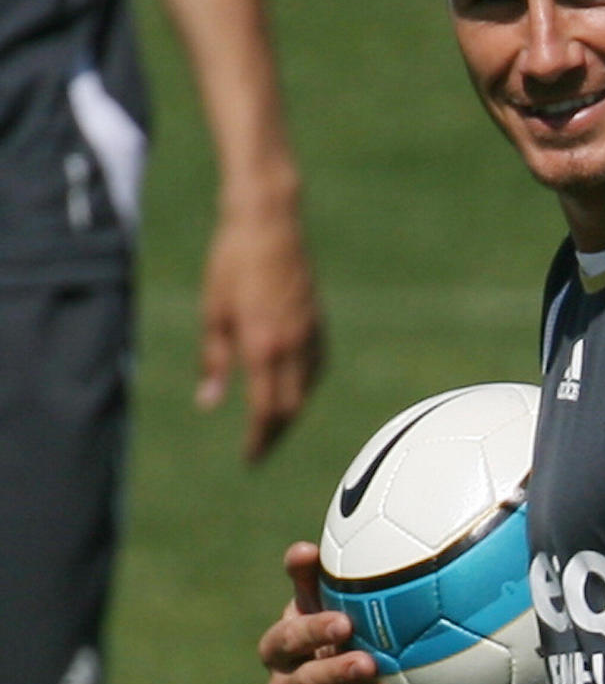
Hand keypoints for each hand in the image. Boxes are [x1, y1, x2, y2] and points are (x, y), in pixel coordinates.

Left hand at [197, 194, 323, 462]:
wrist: (269, 223)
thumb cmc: (231, 263)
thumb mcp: (213, 313)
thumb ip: (214, 362)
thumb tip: (208, 403)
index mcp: (262, 347)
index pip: (264, 410)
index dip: (257, 440)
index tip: (249, 460)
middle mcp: (291, 346)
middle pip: (290, 409)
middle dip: (275, 434)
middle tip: (260, 450)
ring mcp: (309, 334)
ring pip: (306, 390)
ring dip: (290, 412)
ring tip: (272, 424)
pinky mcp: (318, 322)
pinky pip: (316, 368)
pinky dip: (304, 386)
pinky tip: (290, 388)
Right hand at [259, 541, 416, 683]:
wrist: (353, 661)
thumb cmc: (338, 620)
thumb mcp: (324, 596)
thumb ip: (310, 576)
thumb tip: (304, 550)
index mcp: (279, 648)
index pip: (284, 642)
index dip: (310, 634)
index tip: (345, 623)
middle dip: (332, 675)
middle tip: (368, 663)